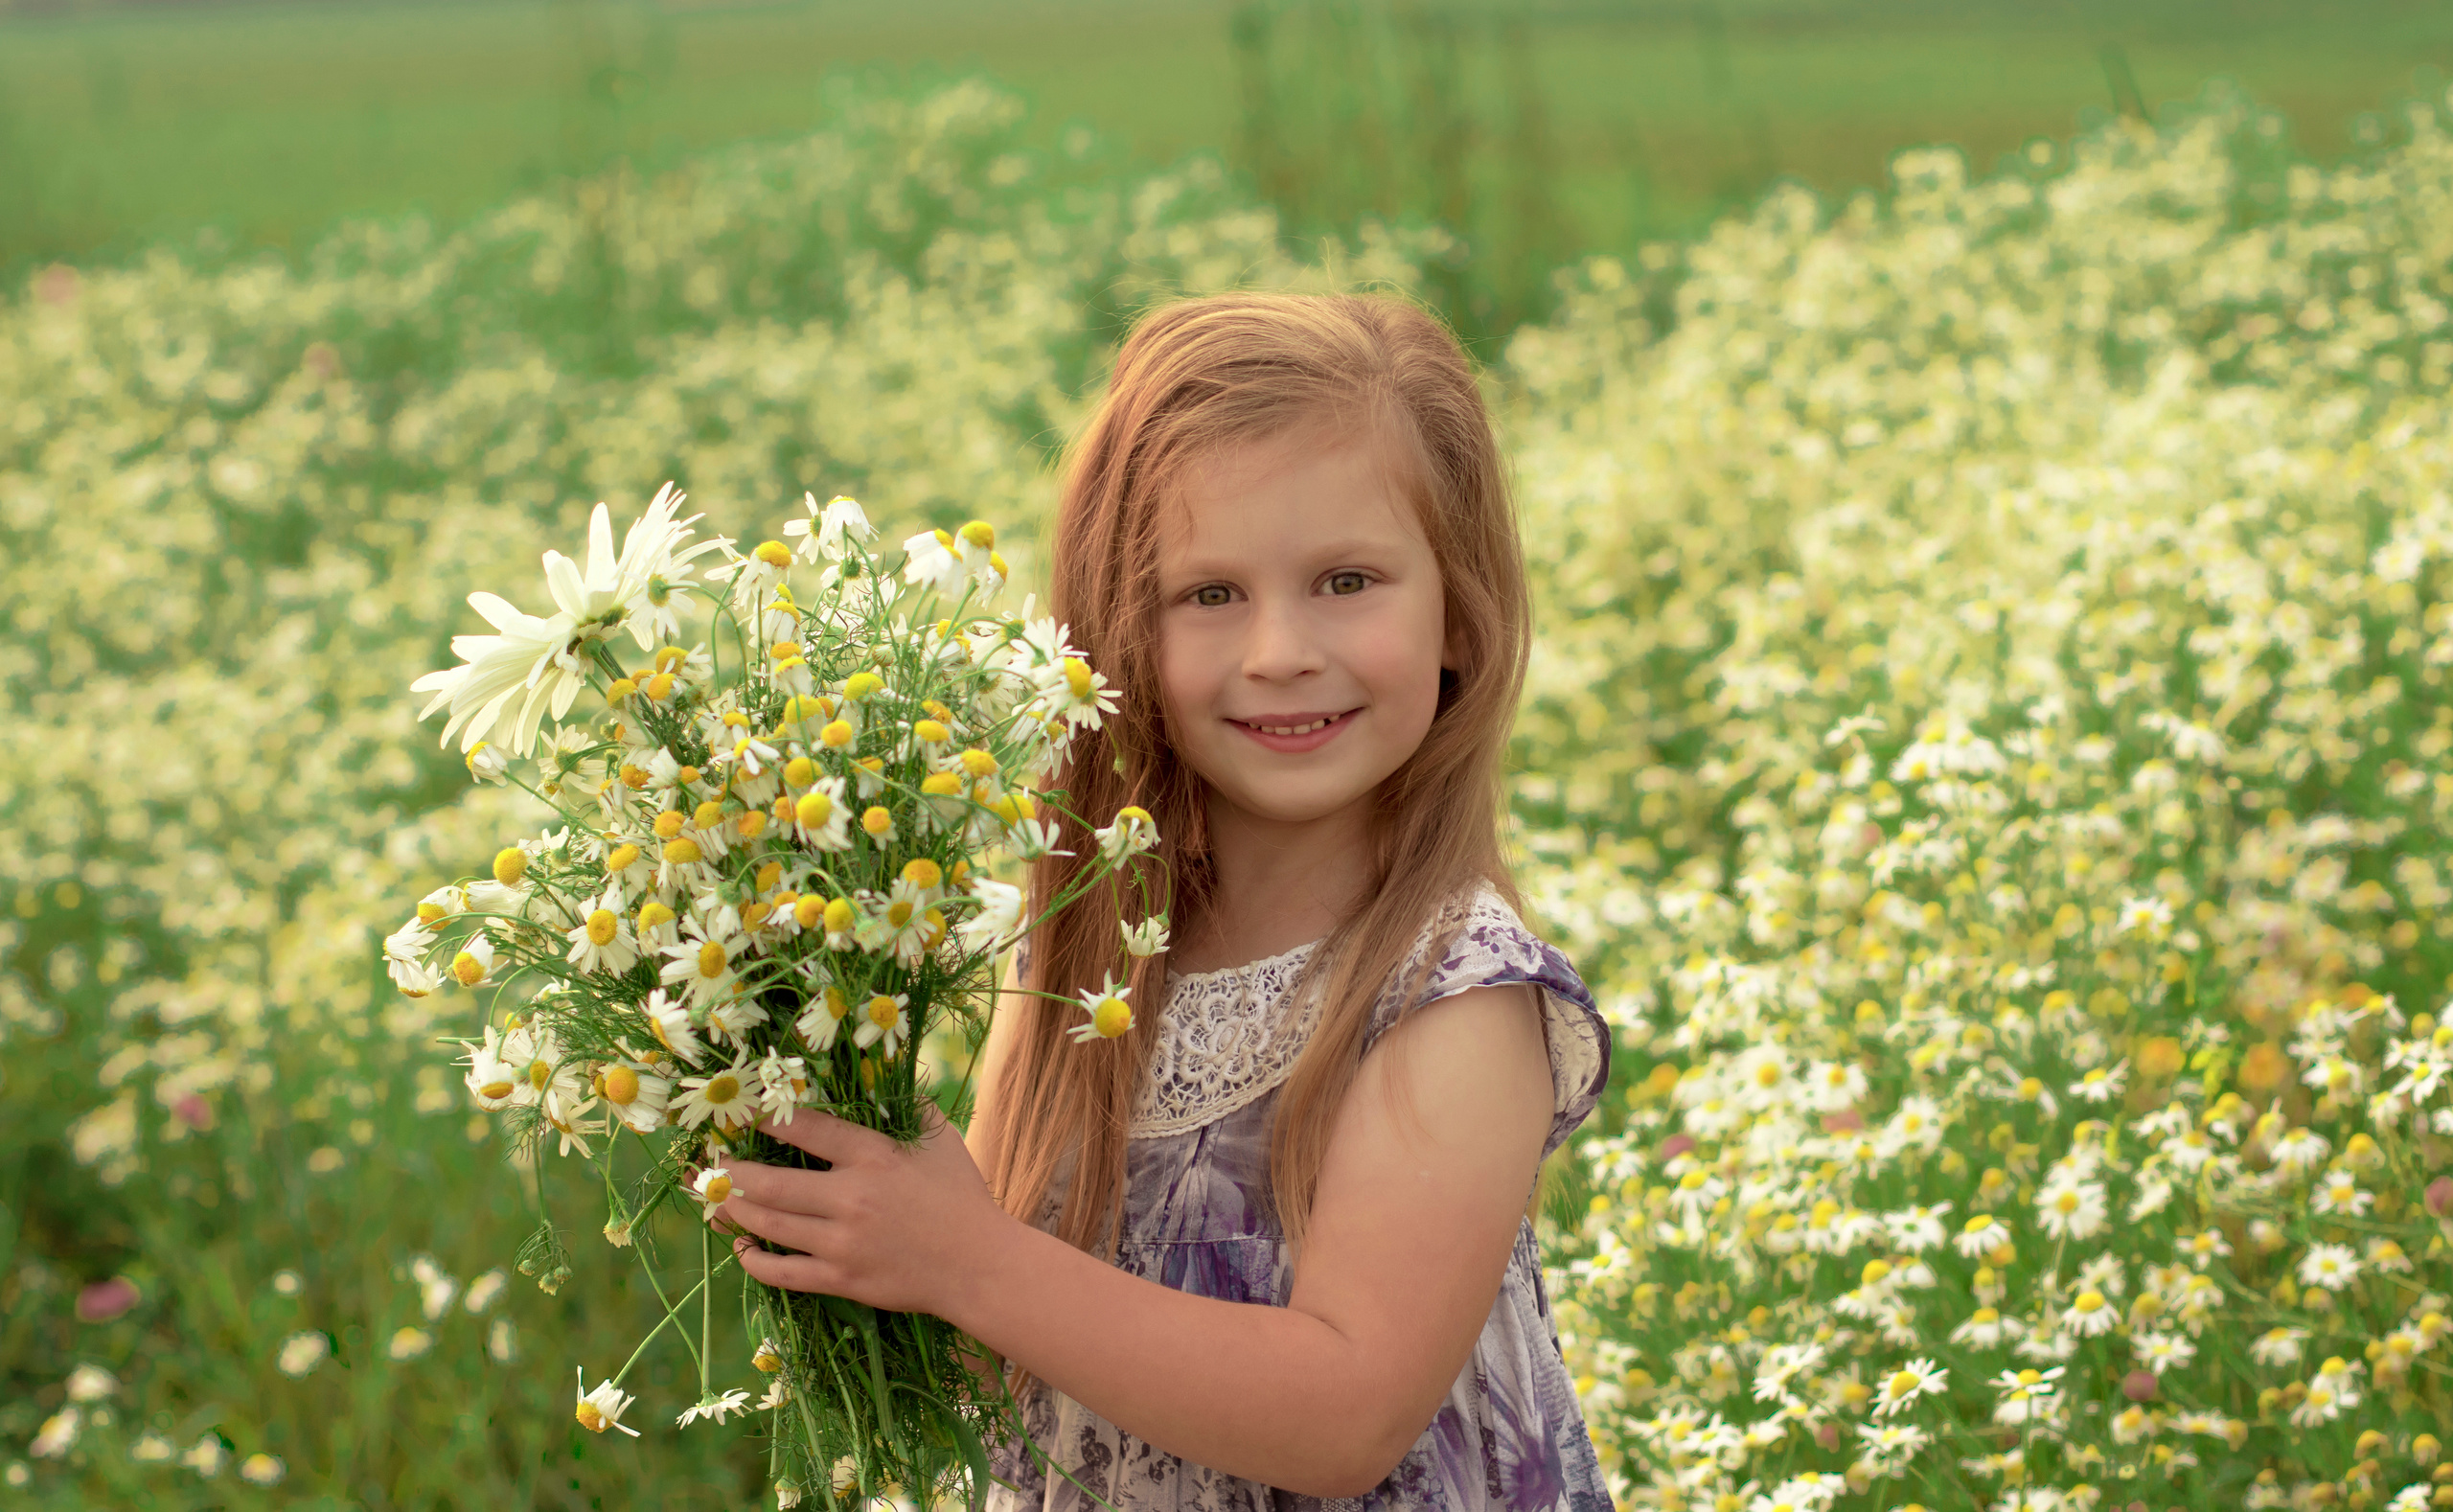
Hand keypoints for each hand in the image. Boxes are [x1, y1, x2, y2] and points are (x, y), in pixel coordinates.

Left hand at [710, 1101, 1006, 1317]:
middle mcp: (852, 1198)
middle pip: (772, 1184)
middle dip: (733, 1173)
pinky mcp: (841, 1279)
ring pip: (770, 1225)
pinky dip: (753, 1260)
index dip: (771, 1120)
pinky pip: (782, 1273)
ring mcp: (842, 1243)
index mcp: (874, 1157)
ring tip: (718, 1198)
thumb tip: (881, 1078)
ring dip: (735, 1211)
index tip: (746, 1114)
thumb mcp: (941, 1141)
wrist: (977, 1265)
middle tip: (713, 1165)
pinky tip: (742, 1247)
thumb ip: (910, 1107)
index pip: (809, 1131)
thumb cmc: (960, 1197)